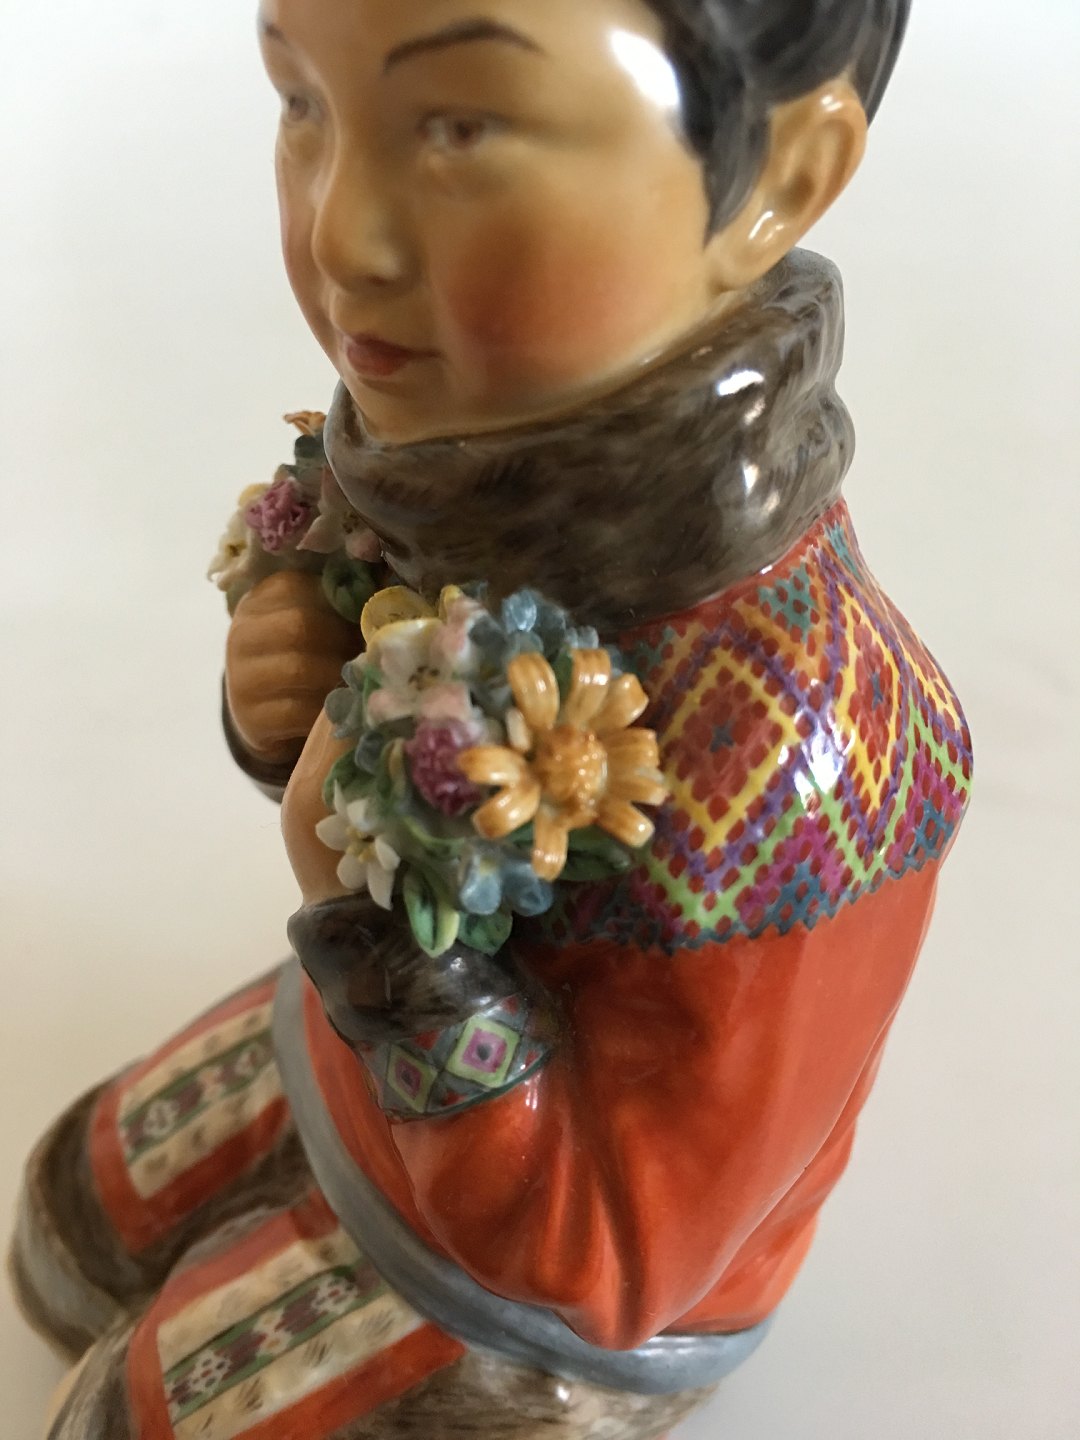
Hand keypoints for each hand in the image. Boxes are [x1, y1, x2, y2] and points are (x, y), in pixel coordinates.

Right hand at [225, 571, 358, 763]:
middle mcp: (243, 634)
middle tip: (367, 654)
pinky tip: (340, 709)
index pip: (299, 588)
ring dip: (337, 677)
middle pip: (300, 627)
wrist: (263, 713)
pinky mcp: (250, 717)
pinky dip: (325, 710)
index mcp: (259, 600)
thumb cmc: (300, 657)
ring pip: (298, 668)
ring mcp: (241, 676)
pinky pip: (296, 709)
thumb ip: (337, 607)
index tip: (363, 618)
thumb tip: (386, 593)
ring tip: (358, 680)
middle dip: (341, 642)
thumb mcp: (310, 624)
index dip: (339, 604)